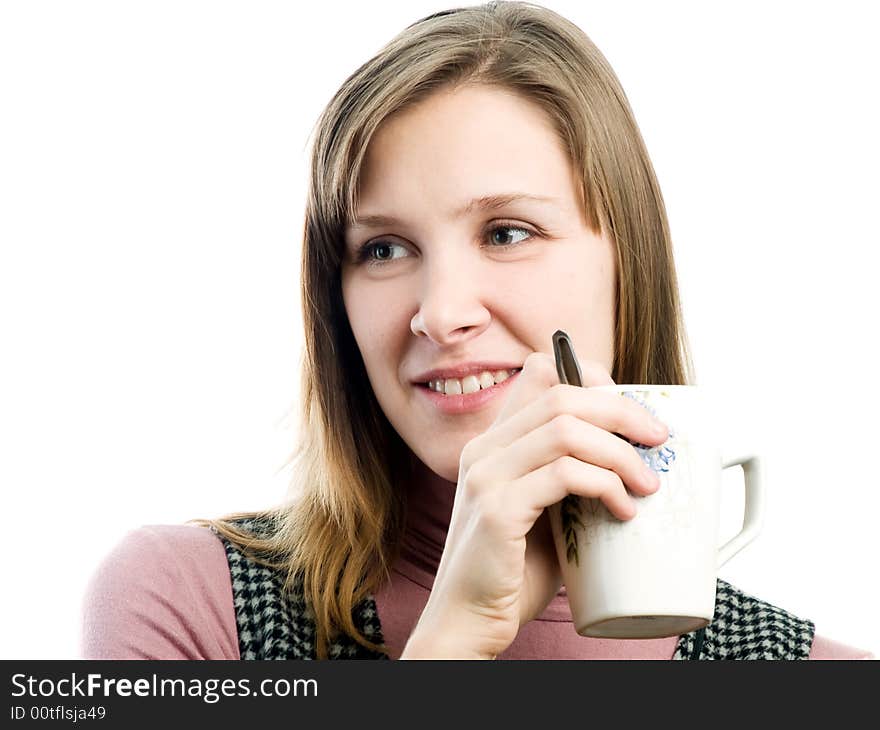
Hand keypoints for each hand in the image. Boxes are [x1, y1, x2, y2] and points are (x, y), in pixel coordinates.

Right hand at [401, 351, 668, 658]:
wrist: (468, 619)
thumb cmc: (514, 570)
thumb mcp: (543, 509)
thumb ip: (568, 475)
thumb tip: (635, 454)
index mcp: (493, 441)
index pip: (539, 373)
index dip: (590, 377)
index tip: (631, 411)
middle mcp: (483, 449)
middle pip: (562, 396)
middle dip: (622, 411)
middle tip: (658, 440)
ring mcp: (486, 476)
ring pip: (567, 430)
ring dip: (620, 454)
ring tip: (647, 485)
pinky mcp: (497, 509)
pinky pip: (564, 475)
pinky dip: (605, 486)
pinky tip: (623, 511)